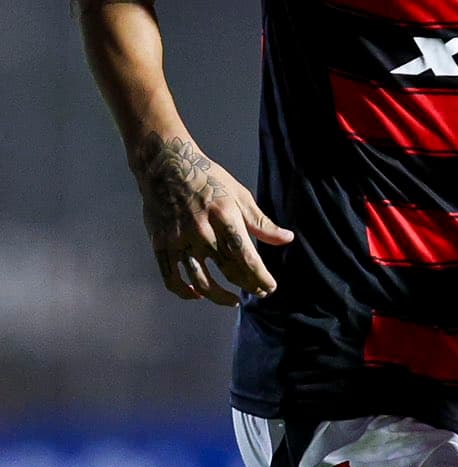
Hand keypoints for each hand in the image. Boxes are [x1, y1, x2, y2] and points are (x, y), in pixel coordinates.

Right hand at [131, 132, 292, 305]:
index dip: (260, 277)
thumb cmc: (208, 179)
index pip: (246, 257)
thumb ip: (261, 223)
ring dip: (219, 296)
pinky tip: (198, 295)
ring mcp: (178, 240)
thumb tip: (287, 239)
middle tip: (259, 292)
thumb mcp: (239, 195)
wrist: (165, 165)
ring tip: (234, 301)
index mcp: (224, 217)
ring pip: (200, 281)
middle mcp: (201, 232)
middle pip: (228, 270)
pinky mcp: (160, 245)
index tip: (270, 287)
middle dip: (248, 286)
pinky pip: (171, 278)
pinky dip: (184, 292)